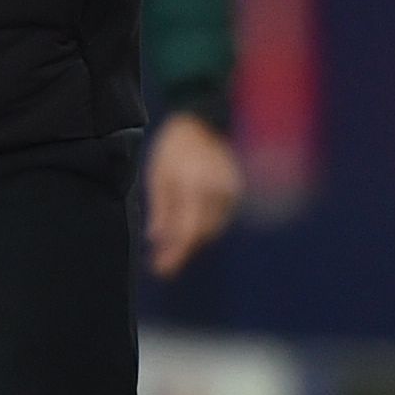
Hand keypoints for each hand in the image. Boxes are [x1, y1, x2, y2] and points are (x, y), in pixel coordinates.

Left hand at [143, 111, 243, 275]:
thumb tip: (158, 239)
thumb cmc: (175, 148)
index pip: (189, 230)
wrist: (204, 123)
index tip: (163, 271)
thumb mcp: (159, 176)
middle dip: (182, 250)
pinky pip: (220, 218)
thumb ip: (161, 209)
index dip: (177, 254)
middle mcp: (218, 192)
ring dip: (193, 240)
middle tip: (162, 263)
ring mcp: (230, 192)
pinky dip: (204, 227)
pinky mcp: (236, 192)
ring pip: (212, 228)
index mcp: (195, 186)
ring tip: (172, 248)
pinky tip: (188, 230)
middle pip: (202, 233)